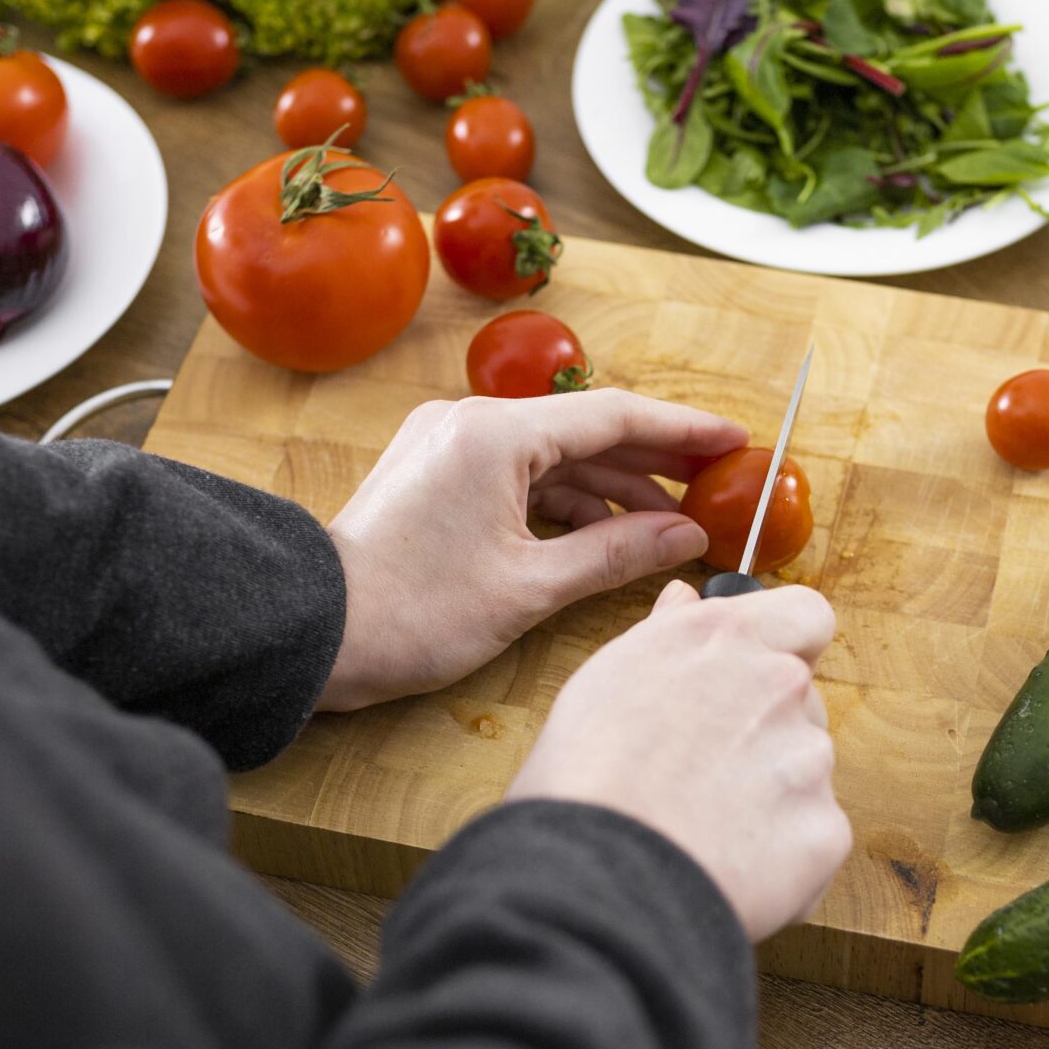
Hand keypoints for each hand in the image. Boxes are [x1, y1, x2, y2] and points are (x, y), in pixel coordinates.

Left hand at [319, 390, 746, 711]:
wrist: (314, 632)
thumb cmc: (410, 613)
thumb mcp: (529, 588)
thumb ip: (616, 554)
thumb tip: (684, 537)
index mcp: (496, 435)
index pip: (614, 416)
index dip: (682, 430)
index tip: (733, 440)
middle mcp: (470, 423)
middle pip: (585, 431)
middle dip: (654, 461)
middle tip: (715, 484)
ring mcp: (449, 445)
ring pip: (553, 456)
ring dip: (612, 488)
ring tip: (670, 525)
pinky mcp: (436, 474)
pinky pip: (519, 474)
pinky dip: (566, 502)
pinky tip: (608, 534)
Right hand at [506, 581, 848, 940]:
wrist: (598, 876)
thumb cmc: (583, 776)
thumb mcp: (608, 679)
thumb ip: (666, 634)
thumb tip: (685, 601)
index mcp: (727, 637)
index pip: (806, 616)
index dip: (788, 646)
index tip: (757, 675)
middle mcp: (780, 686)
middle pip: (799, 703)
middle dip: (763, 732)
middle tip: (700, 775)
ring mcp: (810, 759)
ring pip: (805, 771)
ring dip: (771, 795)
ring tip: (703, 828)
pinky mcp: (826, 830)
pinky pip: (814, 837)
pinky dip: (782, 856)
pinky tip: (726, 867)